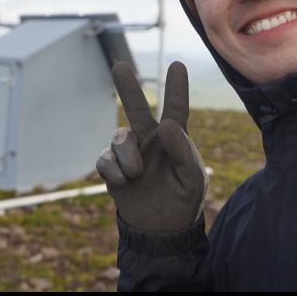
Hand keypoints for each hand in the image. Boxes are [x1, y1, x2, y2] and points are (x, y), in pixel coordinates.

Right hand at [96, 61, 207, 233]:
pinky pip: (103, 159)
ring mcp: (129, 153)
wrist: (161, 230)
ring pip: (119, 137)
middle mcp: (149, 140)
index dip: (176, 88)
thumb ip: (183, 151)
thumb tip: (166, 124)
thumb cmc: (183, 200)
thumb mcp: (193, 178)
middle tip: (119, 65)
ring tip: (136, 174)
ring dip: (126, 155)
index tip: (177, 65)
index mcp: (174, 138)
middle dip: (127, 87)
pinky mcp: (112, 169)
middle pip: (136, 108)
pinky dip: (112, 170)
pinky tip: (123, 183)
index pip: (176, 109)